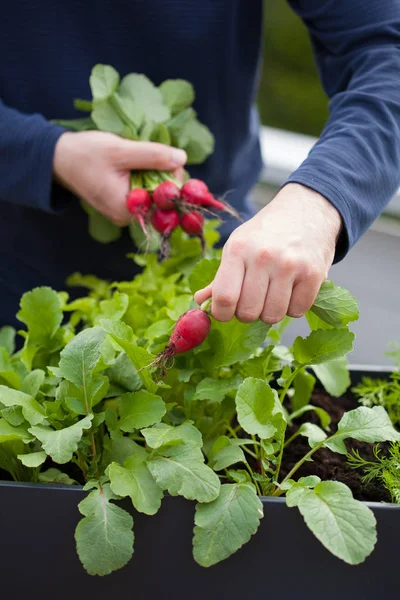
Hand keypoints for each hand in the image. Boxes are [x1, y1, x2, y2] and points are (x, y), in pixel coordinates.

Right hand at [53, 131, 186, 225]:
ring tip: (140, 156)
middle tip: (156, 154)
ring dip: (154, 173)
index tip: (172, 160)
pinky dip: (144, 176)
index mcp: (128, 210)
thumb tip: (182, 159)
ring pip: (153, 193)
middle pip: (161, 199)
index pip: (165, 201)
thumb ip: (153, 156)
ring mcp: (124, 211)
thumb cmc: (86, 155)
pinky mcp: (122, 202)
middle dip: (164, 175)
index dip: (174, 181)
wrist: (59, 158)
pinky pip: (142, 191)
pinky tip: (135, 163)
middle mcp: (128, 217)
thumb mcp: (121, 151)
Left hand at [194, 183, 341, 323]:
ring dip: (270, 312)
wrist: (306, 210)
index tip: (226, 311)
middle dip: (247, 314)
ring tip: (272, 294)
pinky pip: (297, 311)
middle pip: (248, 312)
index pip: (224, 298)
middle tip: (252, 300)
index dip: (222, 313)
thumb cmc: (265, 233)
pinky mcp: (314, 274)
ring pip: (273, 316)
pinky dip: (293, 307)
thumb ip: (220, 278)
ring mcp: (290, 265)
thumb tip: (201, 302)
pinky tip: (291, 291)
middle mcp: (263, 257)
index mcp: (238, 249)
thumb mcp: (237, 247)